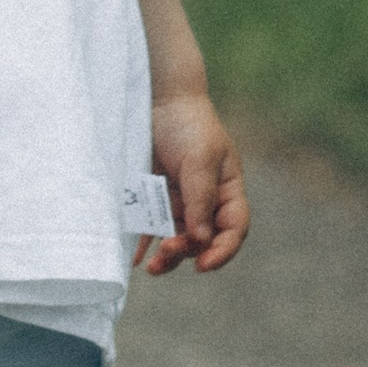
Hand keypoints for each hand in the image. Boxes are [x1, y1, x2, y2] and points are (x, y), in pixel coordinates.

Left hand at [141, 89, 248, 275]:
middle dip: (188, 251)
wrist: (159, 100)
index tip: (203, 265)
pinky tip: (134, 257)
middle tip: (168, 251)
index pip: (233, 229)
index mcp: (227, 191)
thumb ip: (200, 198)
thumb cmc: (190, 125)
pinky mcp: (154, 197)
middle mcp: (205, 201)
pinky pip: (150, 226)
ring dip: (167, 254)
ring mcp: (179, 200)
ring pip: (177, 237)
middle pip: (203, 239)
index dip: (223, 251)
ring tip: (152, 266)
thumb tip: (199, 239)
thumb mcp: (200, 159)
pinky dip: (143, 243)